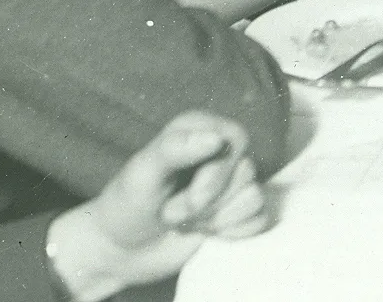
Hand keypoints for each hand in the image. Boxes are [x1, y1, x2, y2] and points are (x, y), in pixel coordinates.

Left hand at [45, 112, 269, 300]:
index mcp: (199, 130)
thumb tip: (216, 138)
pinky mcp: (238, 212)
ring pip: (254, 198)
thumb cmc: (127, 206)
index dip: (217, 174)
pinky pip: (261, 219)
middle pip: (247, 172)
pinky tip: (208, 235)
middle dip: (208, 204)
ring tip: (186, 223)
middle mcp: (219, 152)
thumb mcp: (143, 174)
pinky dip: (235, 234)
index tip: (189, 199)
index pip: (237, 140)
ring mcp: (230, 184)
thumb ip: (176, 149)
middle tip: (173, 213)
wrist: (121, 253)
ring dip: (217, 220)